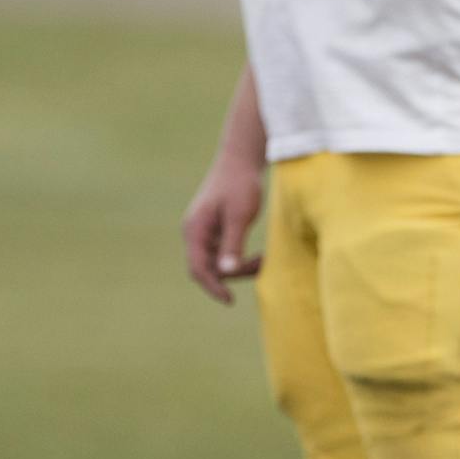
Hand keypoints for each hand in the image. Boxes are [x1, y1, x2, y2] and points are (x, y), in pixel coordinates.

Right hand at [182, 154, 264, 304]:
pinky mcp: (215, 228)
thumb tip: (226, 272)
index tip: (229, 300)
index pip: (198, 268)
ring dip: (238, 265)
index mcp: (195, 229)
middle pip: (207, 267)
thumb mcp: (240, 214)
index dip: (212, 287)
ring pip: (217, 261)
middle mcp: (195, 232)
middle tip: (262, 265)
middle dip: (232, 273)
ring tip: (265, 259)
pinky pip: (223, 252)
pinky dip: (238, 257)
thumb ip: (233, 243)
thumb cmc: (242, 183)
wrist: (242, 158)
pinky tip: (259, 256)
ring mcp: (204, 231)